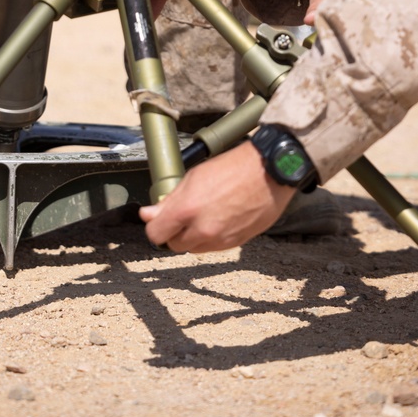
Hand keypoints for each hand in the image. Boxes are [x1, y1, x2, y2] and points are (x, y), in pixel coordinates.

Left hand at [140, 141, 293, 252]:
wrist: (268, 172)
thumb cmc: (233, 167)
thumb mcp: (194, 176)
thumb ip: (169, 200)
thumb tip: (148, 214)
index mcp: (186, 210)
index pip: (156, 235)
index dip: (155, 226)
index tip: (158, 219)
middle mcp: (202, 231)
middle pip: (175, 245)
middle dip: (175, 231)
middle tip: (183, 214)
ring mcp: (220, 240)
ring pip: (195, 248)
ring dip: (193, 236)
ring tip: (205, 213)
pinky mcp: (236, 244)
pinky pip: (214, 248)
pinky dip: (212, 238)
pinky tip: (219, 218)